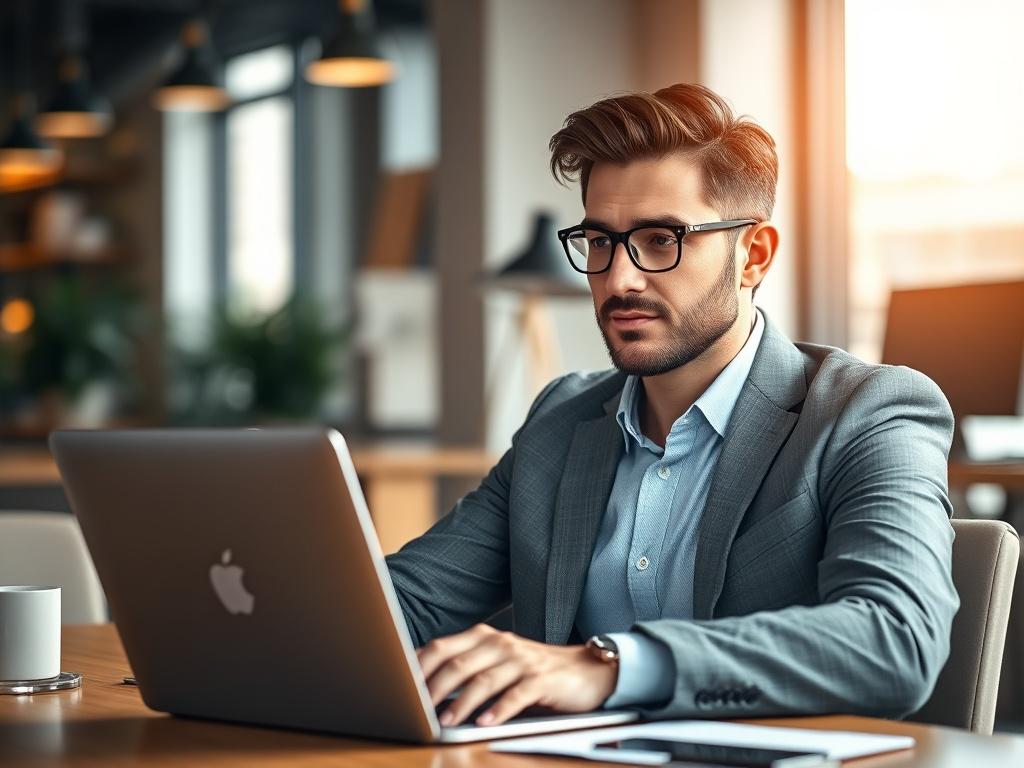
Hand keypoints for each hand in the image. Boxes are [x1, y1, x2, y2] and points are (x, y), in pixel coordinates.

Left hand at [416, 624, 617, 726]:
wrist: (586, 670)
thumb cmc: (533, 670)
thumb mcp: (498, 663)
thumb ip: (467, 668)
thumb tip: (425, 687)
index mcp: (484, 637)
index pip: (442, 647)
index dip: (419, 666)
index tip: (399, 686)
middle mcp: (501, 644)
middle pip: (459, 663)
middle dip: (434, 687)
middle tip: (417, 709)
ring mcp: (522, 660)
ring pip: (484, 680)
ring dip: (462, 702)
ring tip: (446, 721)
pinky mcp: (542, 679)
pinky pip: (516, 695)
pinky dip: (498, 710)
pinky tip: (485, 724)